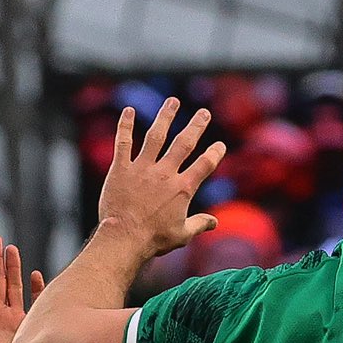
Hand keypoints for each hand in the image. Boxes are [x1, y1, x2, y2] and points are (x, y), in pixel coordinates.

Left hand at [96, 97, 227, 262]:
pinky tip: (127, 110)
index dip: (214, 154)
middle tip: (204, 113)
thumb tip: (214, 222)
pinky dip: (125, 125)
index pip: (204, 166)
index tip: (220, 145)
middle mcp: (165, 173)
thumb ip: (199, 224)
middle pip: (184, 144)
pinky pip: (123, 142)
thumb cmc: (154, 240)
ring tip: (173, 101)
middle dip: (196, 126)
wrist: (125, 238)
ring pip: (156, 136)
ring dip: (165, 117)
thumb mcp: (182, 235)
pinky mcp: (122, 169)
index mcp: (182, 189)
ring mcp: (142, 168)